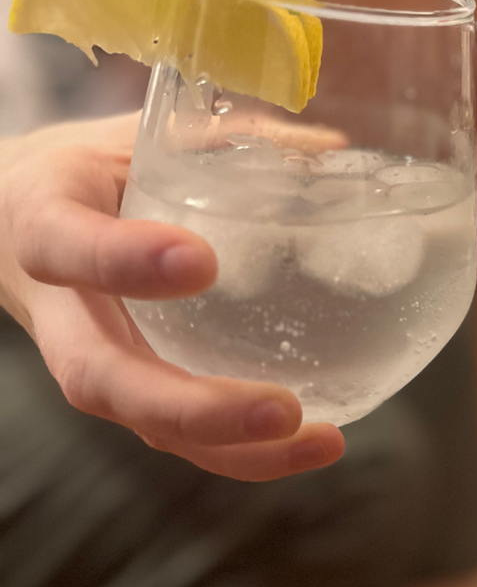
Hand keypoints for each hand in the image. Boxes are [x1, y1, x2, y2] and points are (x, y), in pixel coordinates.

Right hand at [0, 114, 344, 479]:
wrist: (10, 221)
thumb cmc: (85, 171)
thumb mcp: (129, 136)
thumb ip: (218, 136)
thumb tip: (334, 145)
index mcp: (43, 221)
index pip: (65, 248)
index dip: (122, 261)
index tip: (200, 262)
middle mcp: (59, 308)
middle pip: (102, 379)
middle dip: (192, 407)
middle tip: (282, 408)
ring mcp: (89, 360)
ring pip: (144, 424)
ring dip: (233, 448)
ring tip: (322, 441)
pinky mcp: (125, 390)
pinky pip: (175, 433)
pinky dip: (244, 450)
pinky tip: (315, 441)